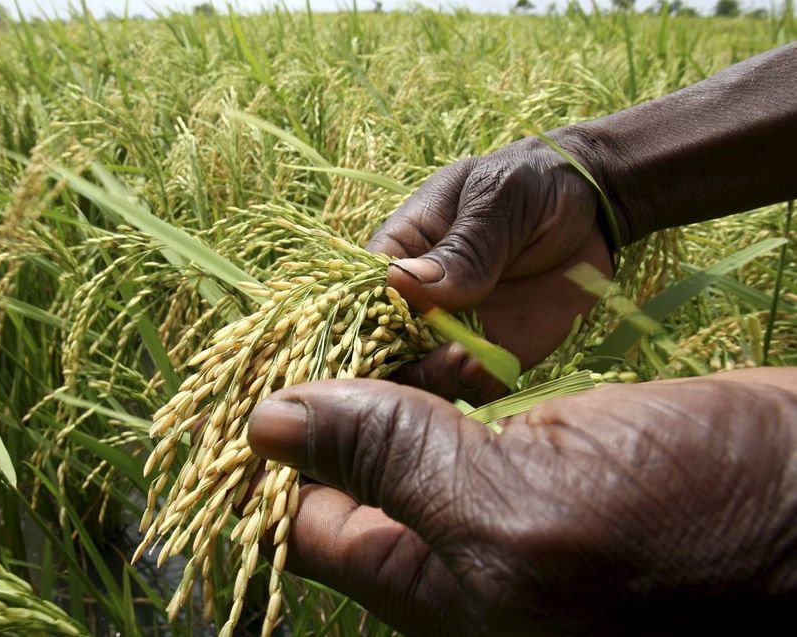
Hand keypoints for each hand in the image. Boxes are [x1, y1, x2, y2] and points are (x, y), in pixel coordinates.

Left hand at [248, 370, 796, 635]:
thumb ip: (391, 464)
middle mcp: (458, 552)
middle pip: (351, 478)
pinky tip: (403, 322)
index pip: (309, 525)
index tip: (235, 381)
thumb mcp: (519, 506)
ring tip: (324, 311)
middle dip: (314, 407)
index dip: (266, 456)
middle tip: (272, 328)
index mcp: (436, 589)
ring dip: (367, 377)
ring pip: (402, 436)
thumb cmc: (687, 524)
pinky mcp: (542, 452)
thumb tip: (267, 423)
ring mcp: (502, 500)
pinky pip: (455, 412)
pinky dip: (424, 367)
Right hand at [368, 133, 612, 401]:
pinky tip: (489, 370)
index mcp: (399, 252)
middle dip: (398, 364)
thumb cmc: (532, 184)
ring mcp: (454, 331)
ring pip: (423, 375)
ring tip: (468, 362)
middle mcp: (417, 301)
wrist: (595, 204)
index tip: (381, 339)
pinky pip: (473, 386)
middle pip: (383, 348)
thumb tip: (402, 284)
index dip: (358, 324)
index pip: (360, 296)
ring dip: (436, 379)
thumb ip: (462, 246)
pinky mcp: (494, 353)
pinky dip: (476, 387)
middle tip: (437, 354)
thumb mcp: (499, 201)